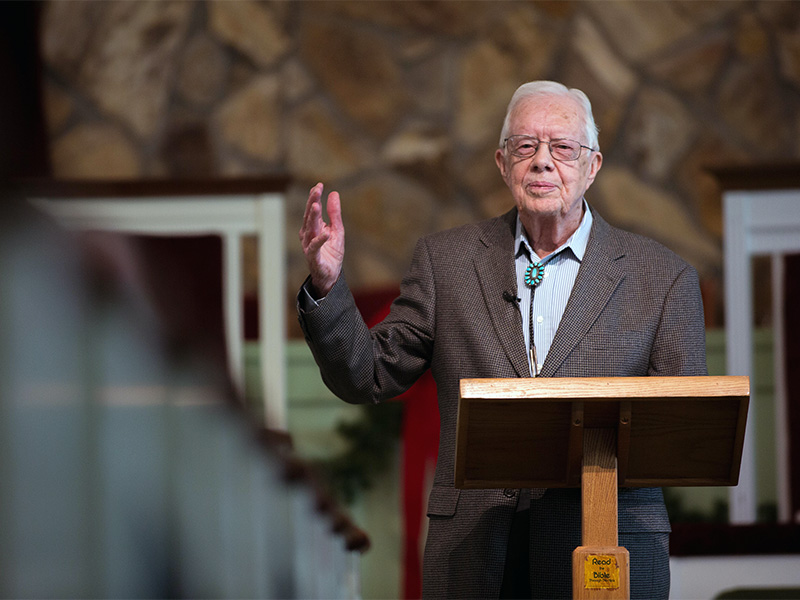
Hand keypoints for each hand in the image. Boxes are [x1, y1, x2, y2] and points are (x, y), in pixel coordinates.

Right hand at [299, 182, 344, 297]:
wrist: (330, 275)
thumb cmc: (331, 252)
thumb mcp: (337, 230)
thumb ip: (334, 213)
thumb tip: (334, 193)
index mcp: (313, 227)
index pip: (313, 209)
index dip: (315, 197)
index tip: (319, 185)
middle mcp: (308, 235)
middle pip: (309, 216)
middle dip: (312, 202)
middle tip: (316, 190)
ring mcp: (309, 246)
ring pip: (309, 229)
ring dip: (312, 218)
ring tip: (317, 206)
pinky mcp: (313, 257)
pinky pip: (315, 247)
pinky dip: (319, 240)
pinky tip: (325, 232)